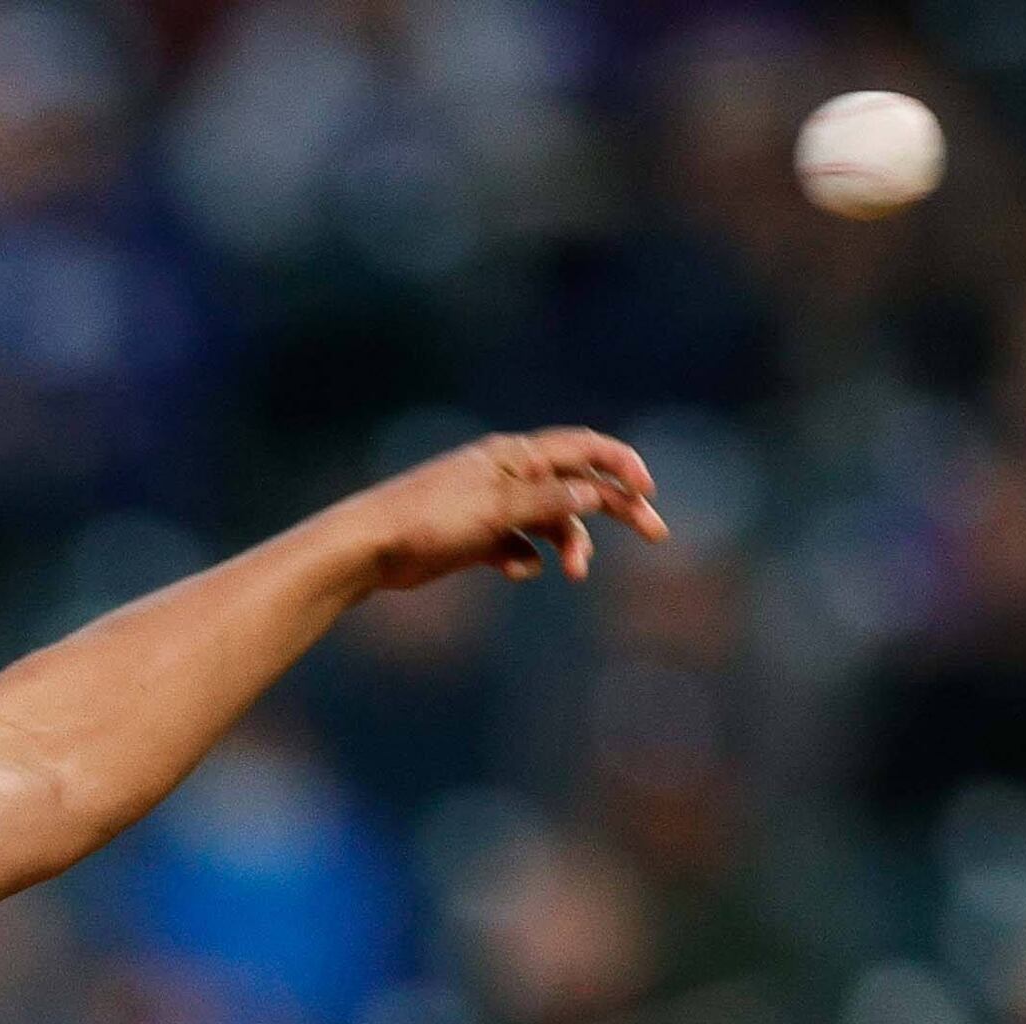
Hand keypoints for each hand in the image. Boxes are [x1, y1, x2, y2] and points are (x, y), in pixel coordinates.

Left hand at [332, 429, 666, 591]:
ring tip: (574, 572)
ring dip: (571, 542)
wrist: (369, 548)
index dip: (621, 464)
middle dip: (616, 507)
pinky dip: (528, 559)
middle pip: (578, 485)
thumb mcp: (495, 509)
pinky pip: (518, 546)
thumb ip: (547, 500)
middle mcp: (508, 475)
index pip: (583, 449)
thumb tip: (595, 491)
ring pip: (552, 520)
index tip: (648, 491)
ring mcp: (493, 507)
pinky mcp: (475, 538)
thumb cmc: (428, 520)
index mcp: (515, 456)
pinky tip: (521, 571)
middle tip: (655, 532)